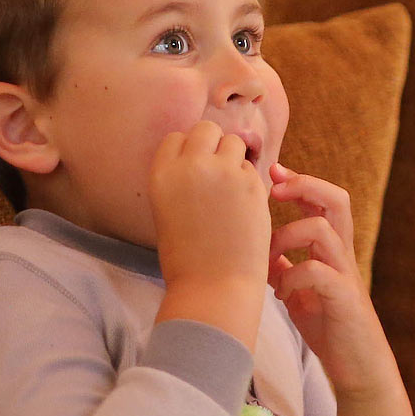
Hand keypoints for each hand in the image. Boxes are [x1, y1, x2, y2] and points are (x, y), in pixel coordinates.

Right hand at [149, 121, 269, 350]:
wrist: (213, 286)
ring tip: (232, 192)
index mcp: (161, 173)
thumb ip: (182, 179)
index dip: (189, 152)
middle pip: (207, 129)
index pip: (177, 138)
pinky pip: (253, 168)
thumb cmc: (188, 257)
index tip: (196, 172)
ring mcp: (223, 172)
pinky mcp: (252, 184)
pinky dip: (251, 182)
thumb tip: (207, 154)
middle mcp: (190, 165)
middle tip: (219, 175)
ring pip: (235, 142)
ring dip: (236, 160)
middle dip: (214, 146)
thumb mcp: (168, 210)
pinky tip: (245, 208)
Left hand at [269, 163, 413, 415]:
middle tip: (274, 188)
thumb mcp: (300, 290)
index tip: (272, 172)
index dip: (299, 181)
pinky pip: (319, 273)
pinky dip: (293, 277)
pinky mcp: (345, 301)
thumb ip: (284, 266)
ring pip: (325, 230)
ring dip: (288, 236)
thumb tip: (257, 248)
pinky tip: (282, 294)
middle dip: (304, 185)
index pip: (323, 200)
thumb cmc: (330, 328)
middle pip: (336, 200)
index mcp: (332, 250)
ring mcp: (346, 276)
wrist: (359, 369)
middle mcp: (342, 256)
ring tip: (270, 258)